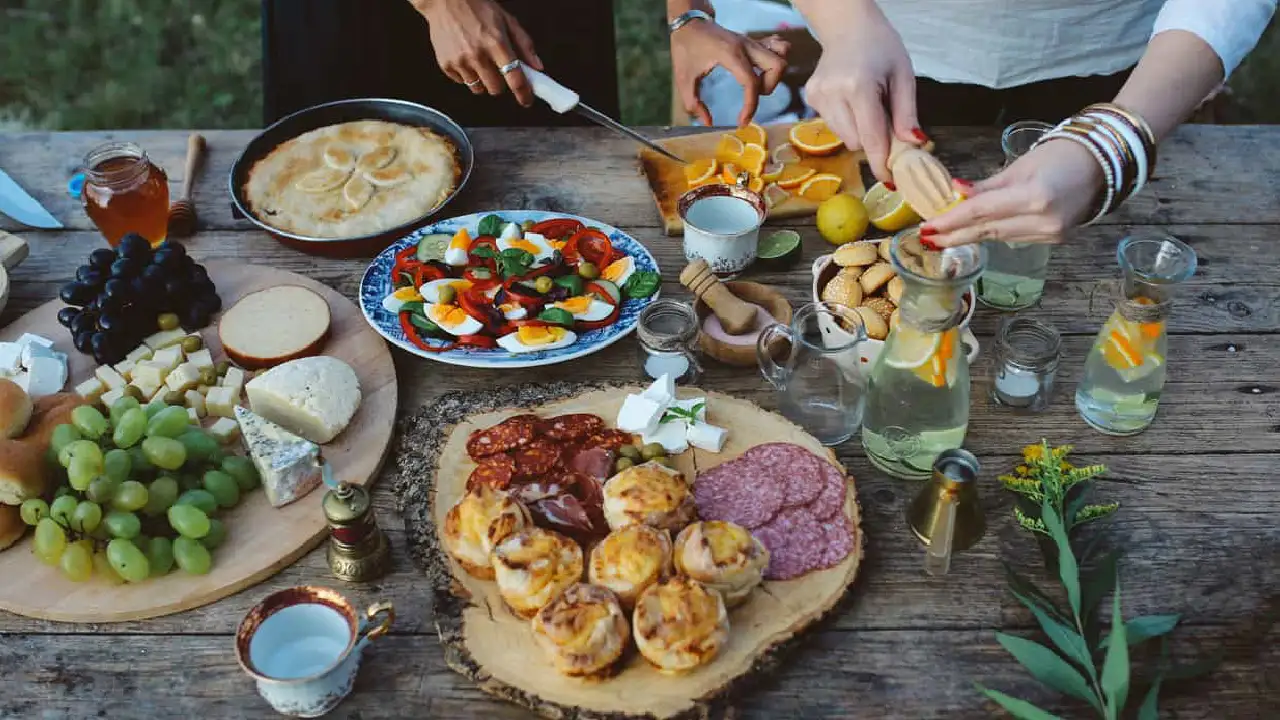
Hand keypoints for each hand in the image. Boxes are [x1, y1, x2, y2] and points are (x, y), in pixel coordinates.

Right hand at [415, 0, 542, 105]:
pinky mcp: (446, 64)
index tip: (526, 100)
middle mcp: (477, 54)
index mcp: (496, 43)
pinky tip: (466, 58)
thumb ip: (524, 45)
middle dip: (500, 83)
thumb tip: (537, 66)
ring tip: (479, 61)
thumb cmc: (477, 7)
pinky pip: (462, 82)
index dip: (523, 93)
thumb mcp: (507, 20)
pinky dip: (467, 75)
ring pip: (478, 88)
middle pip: (496, 89)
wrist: (445, 0)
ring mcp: (460, 61)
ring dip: (483, 80)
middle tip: (498, 70)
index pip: (515, 79)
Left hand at [670, 21, 788, 126]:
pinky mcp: (753, 41)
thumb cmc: (685, 49)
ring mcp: (752, 42)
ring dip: (773, 75)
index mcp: (730, 54)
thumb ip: (693, 104)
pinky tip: (760, 70)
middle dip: (769, 87)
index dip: (751, 106)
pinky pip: (776, 48)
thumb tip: (708, 123)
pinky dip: (774, 61)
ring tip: (757, 84)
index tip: (742, 121)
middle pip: (777, 66)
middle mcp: (746, 46)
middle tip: (752, 95)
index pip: (751, 82)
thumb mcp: (683, 79)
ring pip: (781, 56)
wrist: (689, 23)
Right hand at [802, 5, 920, 183]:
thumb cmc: (881, 47)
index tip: (890, 180)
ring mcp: (817, 96)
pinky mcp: (810, 97)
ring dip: (859, 131)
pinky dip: (847, 120)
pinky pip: (833, 125)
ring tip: (867, 104)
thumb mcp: (903, 76)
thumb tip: (913, 144)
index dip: (881, 162)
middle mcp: (832, 93)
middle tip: (886, 122)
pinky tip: (851, 100)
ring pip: (843, 137)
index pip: (871, 137)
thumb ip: (906, 113)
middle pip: (856, 142)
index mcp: (858, 87)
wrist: (848, 25)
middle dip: (873, 141)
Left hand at [922, 140, 1105, 246]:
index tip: (927, 227)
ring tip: (942, 236)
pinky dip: (992, 234)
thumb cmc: (1061, 155)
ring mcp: (1050, 234)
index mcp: (1034, 197)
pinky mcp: (1054, 240)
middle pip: (986, 231)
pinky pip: (1013, 238)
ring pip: (998, 237)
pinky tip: (973, 234)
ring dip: (970, 236)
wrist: (1103, 164)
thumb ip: (986, 187)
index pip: (980, 212)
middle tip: (926, 238)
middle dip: (953, 235)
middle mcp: (1042, 221)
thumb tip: (954, 194)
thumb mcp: (1019, 166)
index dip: (950, 221)